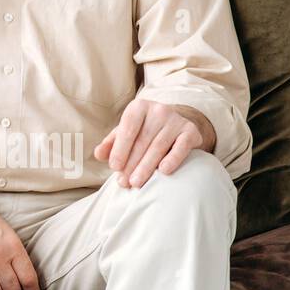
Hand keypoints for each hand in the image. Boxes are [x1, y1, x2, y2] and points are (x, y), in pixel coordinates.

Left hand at [93, 98, 217, 188]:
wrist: (176, 123)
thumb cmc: (144, 130)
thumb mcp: (126, 133)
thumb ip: (111, 143)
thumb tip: (98, 154)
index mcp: (138, 107)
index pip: (127, 129)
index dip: (120, 149)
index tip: (114, 167)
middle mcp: (158, 110)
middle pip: (142, 141)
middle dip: (131, 163)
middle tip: (124, 182)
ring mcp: (176, 120)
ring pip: (158, 146)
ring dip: (146, 167)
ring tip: (136, 182)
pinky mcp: (191, 131)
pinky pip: (181, 147)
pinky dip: (172, 159)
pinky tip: (163, 171)